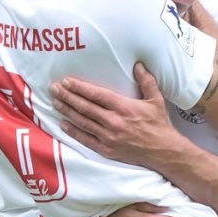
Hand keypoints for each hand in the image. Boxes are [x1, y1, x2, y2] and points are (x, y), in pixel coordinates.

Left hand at [51, 65, 188, 171]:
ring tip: (55, 102)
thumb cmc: (159, 124)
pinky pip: (86, 139)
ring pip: (82, 122)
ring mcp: (109, 137)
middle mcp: (114, 121)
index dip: (79, 88)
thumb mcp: (156, 100)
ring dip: (67, 111)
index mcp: (124, 107)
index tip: (67, 81)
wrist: (163, 151)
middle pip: (85, 107)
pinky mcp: (107, 149)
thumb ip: (146, 81)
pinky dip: (73, 131)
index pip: (96, 95)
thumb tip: (138, 64)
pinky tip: (63, 124)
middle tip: (54, 88)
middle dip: (67, 96)